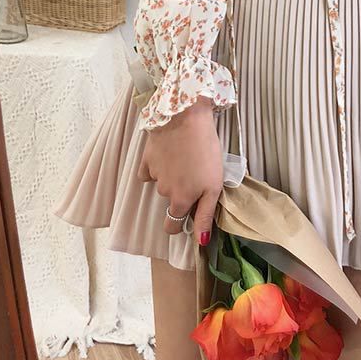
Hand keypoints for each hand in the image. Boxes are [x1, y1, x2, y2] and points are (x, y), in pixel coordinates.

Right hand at [138, 96, 224, 244]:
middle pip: (169, 202)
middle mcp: (164, 192)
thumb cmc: (206, 151)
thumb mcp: (213, 186)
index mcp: (181, 201)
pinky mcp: (147, 158)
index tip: (189, 211)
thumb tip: (201, 242)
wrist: (186, 118)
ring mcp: (154, 174)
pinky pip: (149, 170)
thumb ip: (205, 215)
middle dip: (179, 195)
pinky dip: (157, 166)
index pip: (172, 226)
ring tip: (187, 159)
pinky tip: (169, 155)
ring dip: (172, 177)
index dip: (179, 223)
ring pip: (162, 184)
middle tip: (194, 177)